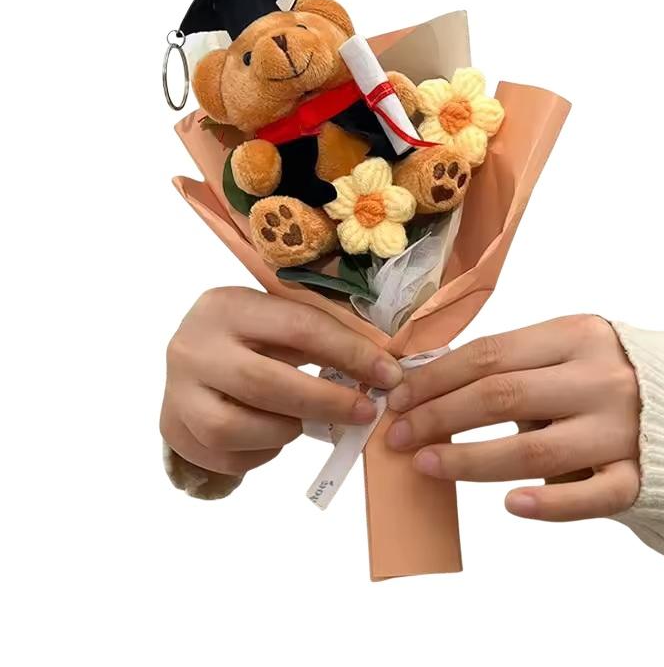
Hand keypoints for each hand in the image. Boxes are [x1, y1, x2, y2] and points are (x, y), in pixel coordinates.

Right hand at [161, 287, 402, 475]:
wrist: (191, 359)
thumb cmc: (251, 336)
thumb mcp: (279, 320)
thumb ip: (322, 338)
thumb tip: (383, 372)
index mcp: (227, 305)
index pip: (298, 328)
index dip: (351, 353)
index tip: (388, 375)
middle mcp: (194, 347)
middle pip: (266, 383)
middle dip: (325, 402)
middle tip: (364, 413)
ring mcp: (178, 392)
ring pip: (238, 428)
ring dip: (287, 430)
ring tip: (306, 422)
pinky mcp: (175, 430)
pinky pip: (229, 457)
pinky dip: (264, 451)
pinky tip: (275, 433)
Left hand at [384, 315, 640, 520]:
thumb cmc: (608, 377)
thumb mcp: (568, 351)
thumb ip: (516, 365)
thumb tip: (432, 387)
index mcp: (577, 336)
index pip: (489, 353)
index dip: (435, 377)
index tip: (398, 397)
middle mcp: (600, 378)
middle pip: (501, 396)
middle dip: (438, 416)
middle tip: (398, 435)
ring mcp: (622, 430)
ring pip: (532, 450)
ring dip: (469, 460)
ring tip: (427, 465)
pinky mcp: (639, 477)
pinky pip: (589, 497)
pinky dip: (547, 503)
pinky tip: (509, 504)